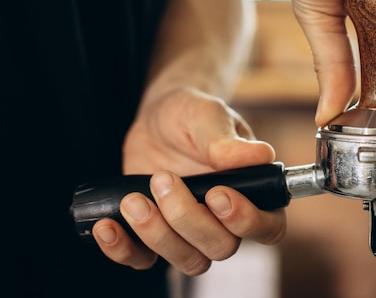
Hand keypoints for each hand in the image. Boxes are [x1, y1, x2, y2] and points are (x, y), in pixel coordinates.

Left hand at [92, 87, 285, 274]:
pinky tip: (107, 226)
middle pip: (221, 247)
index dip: (246, 221)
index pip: (268, 227)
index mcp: (253, 192)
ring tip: (133, 199)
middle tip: (163, 180)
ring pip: (187, 260)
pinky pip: (144, 260)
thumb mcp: (207, 116)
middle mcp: (226, 220)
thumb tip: (260, 156)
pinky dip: (123, 250)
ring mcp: (191, 232)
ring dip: (158, 235)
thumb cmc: (193, 114)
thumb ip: (226, 141)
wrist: (159, 118)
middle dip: (188, 219)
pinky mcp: (156, 236)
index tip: (217, 193)